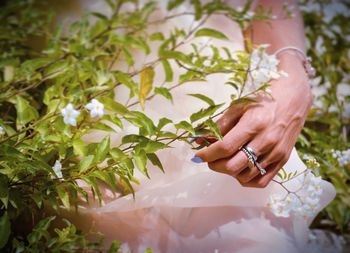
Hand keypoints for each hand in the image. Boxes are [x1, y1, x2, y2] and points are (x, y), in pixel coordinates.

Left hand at [193, 56, 312, 187]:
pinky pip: (261, 182)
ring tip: (226, 160)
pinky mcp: (283, 161)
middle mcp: (266, 141)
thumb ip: (218, 125)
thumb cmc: (262, 100)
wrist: (293, 98)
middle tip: (210, 158)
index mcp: (253, 124)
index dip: (207, 154)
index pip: (224, 147)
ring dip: (229, 172)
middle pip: (232, 166)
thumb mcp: (238, 106)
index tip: (198, 155)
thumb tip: (198, 140)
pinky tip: (240, 169)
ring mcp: (276, 153)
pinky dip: (246, 180)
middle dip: (214, 165)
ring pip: (245, 176)